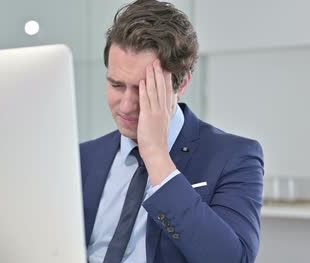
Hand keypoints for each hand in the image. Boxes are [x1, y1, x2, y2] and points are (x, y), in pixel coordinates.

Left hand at [137, 60, 177, 185]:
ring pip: (154, 91)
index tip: (165, 68)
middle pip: (162, 87)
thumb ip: (161, 116)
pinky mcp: (148, 117)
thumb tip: (161, 112)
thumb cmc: (157, 143)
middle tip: (157, 61)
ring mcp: (156, 113)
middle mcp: (163, 110)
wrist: (157, 153)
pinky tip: (141, 81)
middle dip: (159, 73)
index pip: (168, 92)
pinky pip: (145, 101)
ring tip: (150, 66)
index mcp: (166, 112)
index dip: (166, 79)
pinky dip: (143, 90)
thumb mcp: (162, 126)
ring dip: (151, 77)